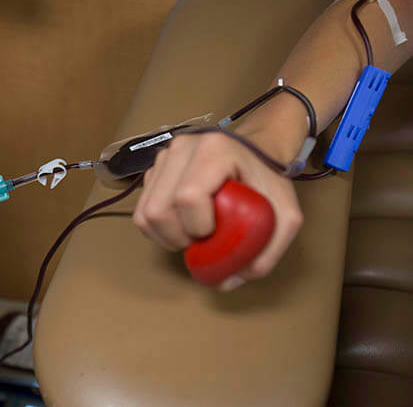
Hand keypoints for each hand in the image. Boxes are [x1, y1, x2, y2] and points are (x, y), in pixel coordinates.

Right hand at [132, 132, 302, 290]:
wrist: (257, 151)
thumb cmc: (268, 179)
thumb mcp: (286, 214)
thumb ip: (268, 251)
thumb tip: (229, 280)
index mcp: (214, 150)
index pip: (188, 197)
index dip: (198, 227)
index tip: (215, 233)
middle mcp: (183, 147)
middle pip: (159, 209)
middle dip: (178, 238)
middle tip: (201, 242)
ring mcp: (165, 157)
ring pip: (145, 212)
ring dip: (164, 236)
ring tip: (190, 236)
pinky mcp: (155, 169)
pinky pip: (141, 209)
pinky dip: (156, 229)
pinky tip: (178, 228)